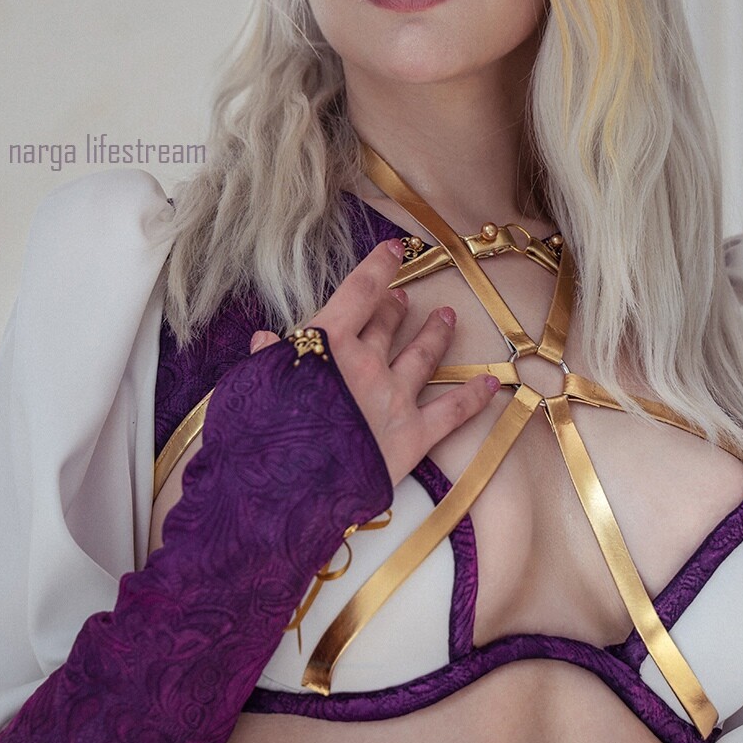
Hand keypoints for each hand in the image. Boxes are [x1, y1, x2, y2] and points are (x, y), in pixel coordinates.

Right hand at [249, 239, 499, 485]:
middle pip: (387, 323)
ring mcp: (393, 399)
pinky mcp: (411, 438)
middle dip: (395, 307)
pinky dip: (474, 397)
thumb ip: (265, 360)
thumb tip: (264, 340)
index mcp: (327, 343)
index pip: (360, 290)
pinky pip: (451, 412)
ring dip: (436, 334)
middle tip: (402, 299)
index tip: (392, 249)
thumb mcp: (252, 386)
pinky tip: (490, 383)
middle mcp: (366, 363)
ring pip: (423, 355)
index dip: (378, 266)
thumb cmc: (258, 436)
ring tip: (446, 316)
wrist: (278, 494)